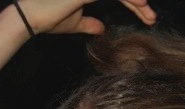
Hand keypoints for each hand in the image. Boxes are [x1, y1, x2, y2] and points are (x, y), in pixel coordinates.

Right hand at [19, 0, 156, 35]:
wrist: (32, 17)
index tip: (147, 18)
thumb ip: (90, 23)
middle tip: (152, 18)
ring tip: (149, 14)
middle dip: (139, 4)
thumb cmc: (49, 18)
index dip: (134, 5)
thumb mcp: (75, 23)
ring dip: (136, 1)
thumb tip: (102, 28)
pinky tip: (140, 4)